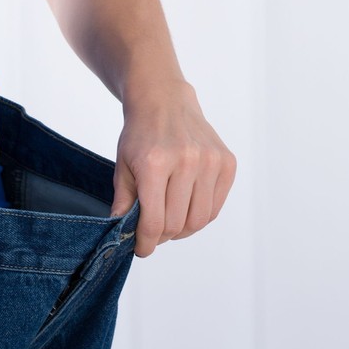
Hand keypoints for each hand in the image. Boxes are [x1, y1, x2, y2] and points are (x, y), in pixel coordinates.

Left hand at [110, 79, 235, 257]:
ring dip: (183, 230)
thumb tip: (121, 233)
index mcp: (155, 163)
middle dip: (162, 236)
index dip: (146, 242)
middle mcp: (187, 161)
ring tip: (170, 221)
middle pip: (178, 224)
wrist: (164, 100)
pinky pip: (215, 207)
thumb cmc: (140, 134)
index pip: (154, 221)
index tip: (142, 249)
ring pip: (199, 220)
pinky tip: (186, 207)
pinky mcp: (227, 163)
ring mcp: (210, 161)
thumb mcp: (122, 165)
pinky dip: (200, 216)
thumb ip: (123, 201)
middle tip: (153, 233)